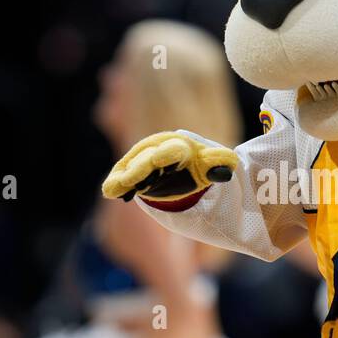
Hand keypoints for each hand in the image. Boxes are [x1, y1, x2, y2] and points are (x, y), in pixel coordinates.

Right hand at [101, 130, 237, 202]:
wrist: (185, 169)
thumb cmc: (198, 166)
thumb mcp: (210, 165)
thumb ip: (218, 163)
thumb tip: (227, 168)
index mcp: (180, 146)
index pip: (173, 150)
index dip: (166, 156)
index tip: (158, 161)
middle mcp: (158, 149)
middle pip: (148, 159)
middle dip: (139, 168)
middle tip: (130, 180)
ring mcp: (144, 160)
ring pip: (133, 167)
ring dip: (124, 177)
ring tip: (115, 187)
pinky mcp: (132, 171)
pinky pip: (123, 176)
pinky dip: (116, 183)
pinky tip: (110, 191)